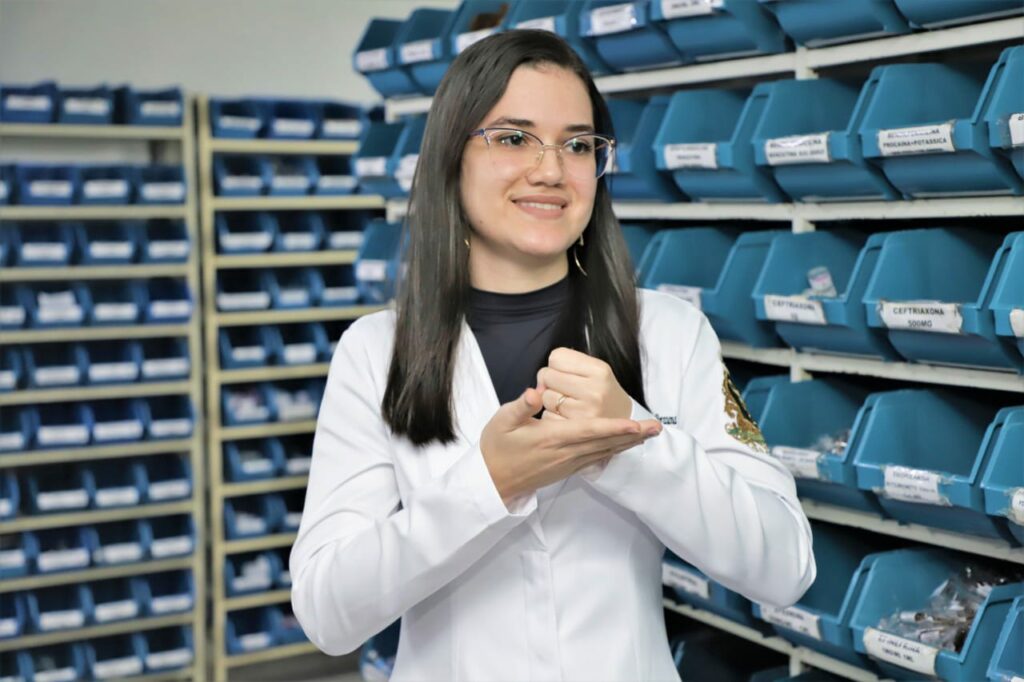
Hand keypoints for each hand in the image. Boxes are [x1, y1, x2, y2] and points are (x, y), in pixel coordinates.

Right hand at [480, 388, 654, 504]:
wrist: (492, 480)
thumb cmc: (496, 447)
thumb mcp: (502, 421)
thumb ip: (520, 406)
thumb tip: (535, 392)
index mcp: (551, 438)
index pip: (588, 431)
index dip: (613, 427)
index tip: (634, 424)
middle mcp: (565, 452)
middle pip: (605, 443)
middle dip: (633, 435)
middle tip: (658, 428)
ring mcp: (569, 463)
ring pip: (605, 451)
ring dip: (629, 443)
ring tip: (650, 434)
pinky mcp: (568, 468)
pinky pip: (597, 458)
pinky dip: (615, 450)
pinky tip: (627, 445)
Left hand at [537, 348, 655, 430]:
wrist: (624, 423)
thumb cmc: (602, 393)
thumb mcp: (595, 370)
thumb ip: (566, 365)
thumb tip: (539, 383)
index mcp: (600, 371)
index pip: (556, 357)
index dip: (557, 365)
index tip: (567, 373)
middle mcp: (594, 391)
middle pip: (548, 376)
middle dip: (552, 382)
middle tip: (567, 389)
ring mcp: (585, 413)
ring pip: (545, 397)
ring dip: (551, 401)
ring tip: (569, 404)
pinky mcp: (576, 432)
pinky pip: (547, 417)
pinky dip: (552, 417)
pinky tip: (567, 417)